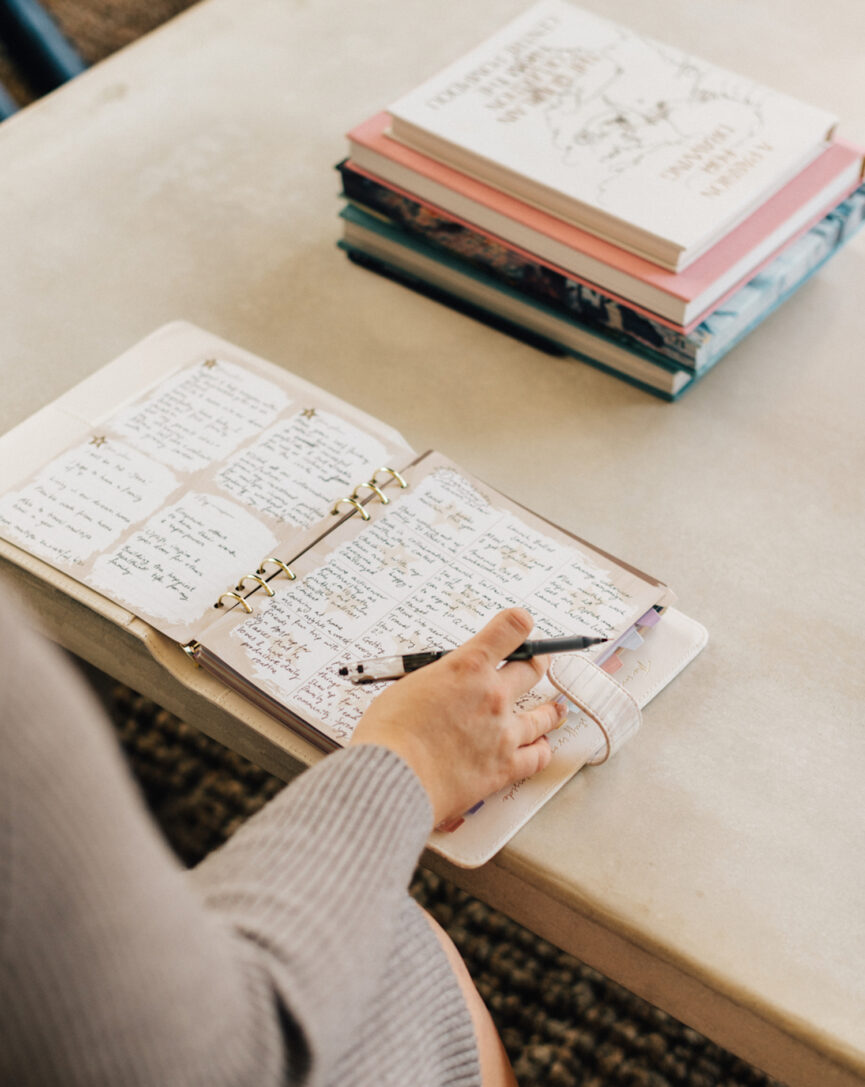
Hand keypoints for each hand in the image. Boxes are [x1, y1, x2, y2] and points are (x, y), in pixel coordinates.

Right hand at [349, 608, 567, 825]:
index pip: (509, 629)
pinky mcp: (504, 767)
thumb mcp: (408, 687)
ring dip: (549, 710)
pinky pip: (537, 756)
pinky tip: (542, 746)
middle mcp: (493, 695)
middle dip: (537, 663)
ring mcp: (503, 732)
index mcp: (467, 667)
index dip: (518, 623)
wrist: (393, 777)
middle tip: (539, 662)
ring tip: (555, 708)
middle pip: (532, 669)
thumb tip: (443, 686)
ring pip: (543, 715)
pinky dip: (541, 749)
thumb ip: (437, 682)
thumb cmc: (389, 735)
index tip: (521, 624)